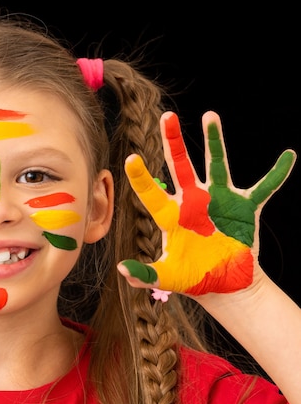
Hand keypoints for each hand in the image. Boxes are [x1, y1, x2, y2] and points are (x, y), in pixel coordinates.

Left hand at [118, 111, 295, 294]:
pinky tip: (289, 156)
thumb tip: (120, 269)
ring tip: (210, 115)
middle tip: (167, 116)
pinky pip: (264, 188)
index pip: (151, 192)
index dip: (141, 177)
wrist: (225, 287)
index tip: (130, 159)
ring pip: (216, 164)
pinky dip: (277, 174)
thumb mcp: (166, 278)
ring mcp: (219, 202)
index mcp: (170, 216)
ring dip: (214, 140)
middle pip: (179, 166)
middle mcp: (192, 202)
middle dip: (173, 142)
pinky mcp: (245, 208)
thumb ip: (143, 275)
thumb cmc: (193, 279)